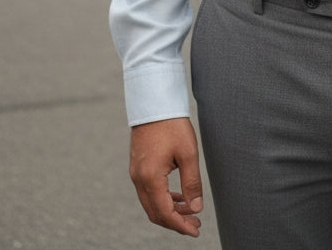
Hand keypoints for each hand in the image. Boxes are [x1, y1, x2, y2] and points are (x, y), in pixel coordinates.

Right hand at [129, 117, 203, 237]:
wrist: (153, 102)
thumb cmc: (172, 124)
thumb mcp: (188, 153)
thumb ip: (192, 182)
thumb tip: (196, 207)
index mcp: (150, 177)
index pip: (164, 213)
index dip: (180, 225)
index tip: (195, 230)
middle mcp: (139, 179)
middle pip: (155, 213)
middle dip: (175, 222)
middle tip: (195, 223)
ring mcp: (136, 173)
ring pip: (151, 203)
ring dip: (170, 211)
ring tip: (191, 210)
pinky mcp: (138, 167)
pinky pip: (148, 192)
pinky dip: (163, 199)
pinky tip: (178, 197)